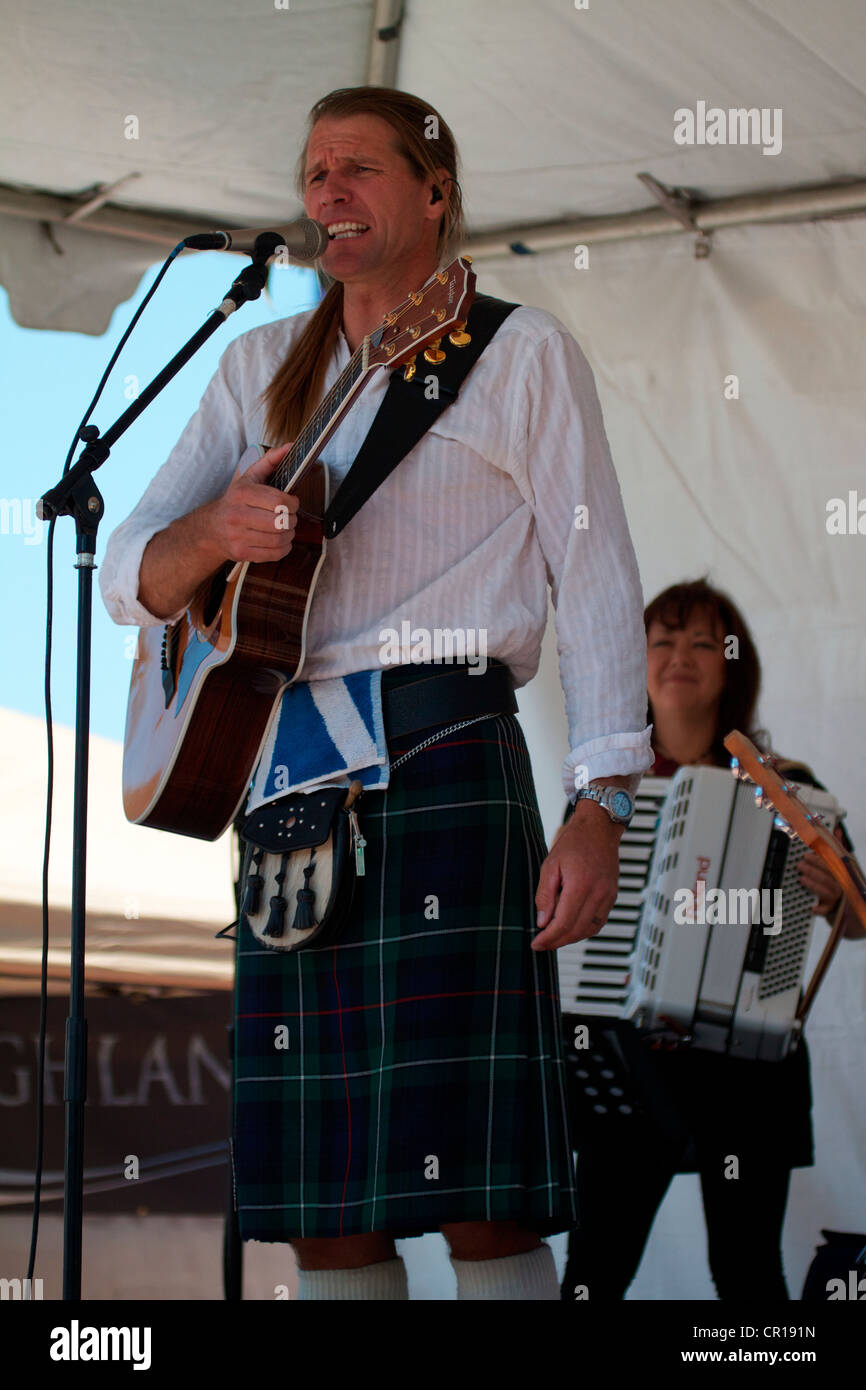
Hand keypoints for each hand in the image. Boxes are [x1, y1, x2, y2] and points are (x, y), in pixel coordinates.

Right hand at [206, 443, 298, 562]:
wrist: (211, 527)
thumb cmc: (236, 500)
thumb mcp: (250, 477)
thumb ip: (271, 460)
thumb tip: (291, 447)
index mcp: (241, 493)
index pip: (279, 501)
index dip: (293, 503)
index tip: (292, 503)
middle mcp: (236, 515)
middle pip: (281, 522)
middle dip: (293, 520)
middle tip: (290, 517)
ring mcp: (237, 536)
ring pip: (280, 539)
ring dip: (290, 534)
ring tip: (285, 528)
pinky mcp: (240, 553)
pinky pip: (274, 554)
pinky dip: (284, 548)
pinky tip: (279, 540)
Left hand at [533, 803, 620, 949]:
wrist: (599, 829)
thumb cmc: (574, 842)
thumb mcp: (550, 865)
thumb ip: (545, 894)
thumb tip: (543, 921)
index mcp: (581, 884)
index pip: (564, 922)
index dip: (549, 937)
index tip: (536, 943)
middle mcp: (598, 893)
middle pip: (577, 930)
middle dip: (557, 941)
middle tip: (542, 944)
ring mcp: (608, 896)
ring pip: (589, 930)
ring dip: (571, 938)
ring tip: (554, 937)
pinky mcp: (612, 896)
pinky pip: (599, 922)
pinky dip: (584, 930)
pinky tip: (571, 928)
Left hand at [798, 830, 845, 917]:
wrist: (851, 906)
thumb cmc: (842, 880)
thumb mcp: (843, 863)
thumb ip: (838, 846)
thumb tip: (837, 829)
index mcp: (843, 871)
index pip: (832, 864)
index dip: (820, 859)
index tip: (807, 855)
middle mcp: (842, 883)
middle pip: (828, 876)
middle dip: (813, 870)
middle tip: (800, 865)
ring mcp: (838, 897)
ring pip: (827, 890)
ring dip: (814, 885)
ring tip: (802, 879)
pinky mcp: (833, 909)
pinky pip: (827, 910)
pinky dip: (820, 909)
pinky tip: (812, 908)